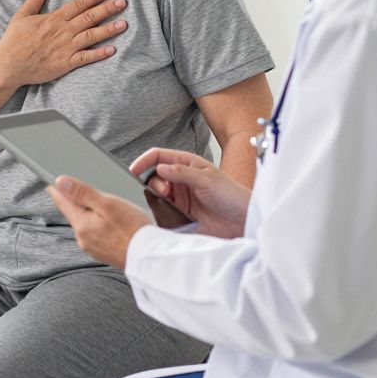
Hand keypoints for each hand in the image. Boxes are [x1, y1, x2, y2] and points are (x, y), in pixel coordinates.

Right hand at [0, 0, 127, 88]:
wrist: (8, 65)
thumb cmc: (14, 41)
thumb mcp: (22, 15)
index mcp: (54, 19)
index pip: (79, 4)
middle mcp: (63, 32)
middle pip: (89, 18)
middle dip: (108, 9)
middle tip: (123, 2)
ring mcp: (65, 48)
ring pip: (92, 36)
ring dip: (109, 29)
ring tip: (124, 23)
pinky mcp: (65, 64)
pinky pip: (86, 58)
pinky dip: (99, 54)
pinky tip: (112, 49)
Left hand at [48, 176, 149, 269]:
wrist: (151, 258)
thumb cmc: (134, 230)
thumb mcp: (107, 204)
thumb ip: (82, 192)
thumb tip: (61, 182)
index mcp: (81, 224)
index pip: (62, 202)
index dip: (57, 189)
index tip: (52, 182)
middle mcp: (83, 238)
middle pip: (74, 213)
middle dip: (77, 201)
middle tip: (84, 189)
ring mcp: (93, 248)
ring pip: (87, 224)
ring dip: (91, 214)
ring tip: (105, 206)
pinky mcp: (104, 253)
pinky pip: (97, 234)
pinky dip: (101, 226)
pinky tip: (114, 223)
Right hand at [129, 148, 250, 238]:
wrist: (243, 221)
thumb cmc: (232, 195)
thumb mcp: (207, 179)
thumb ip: (182, 172)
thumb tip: (159, 168)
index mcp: (187, 163)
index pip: (158, 156)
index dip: (144, 161)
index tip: (133, 170)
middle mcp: (181, 178)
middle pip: (154, 174)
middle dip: (153, 181)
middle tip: (165, 192)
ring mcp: (180, 195)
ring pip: (156, 191)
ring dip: (156, 195)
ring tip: (168, 201)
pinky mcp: (180, 212)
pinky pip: (162, 208)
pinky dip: (159, 209)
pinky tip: (165, 211)